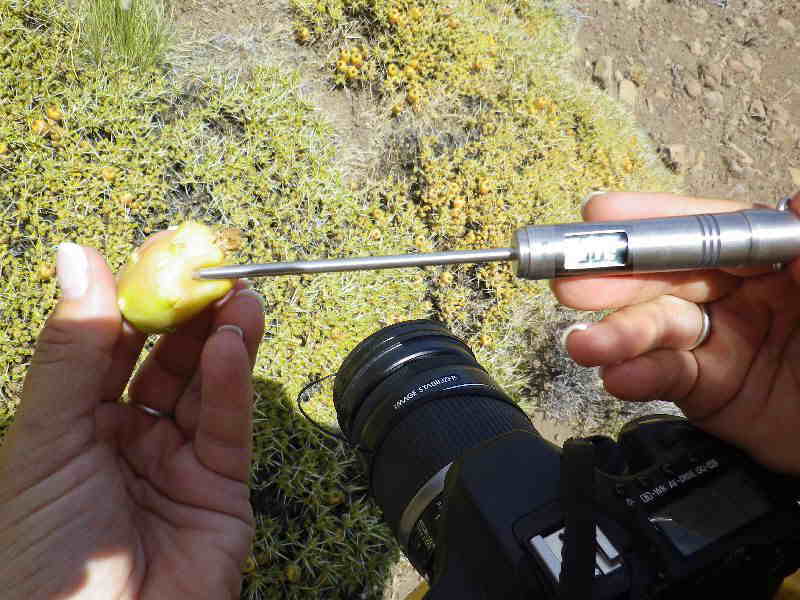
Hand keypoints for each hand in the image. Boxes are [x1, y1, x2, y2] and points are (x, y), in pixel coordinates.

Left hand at [0, 239, 264, 598]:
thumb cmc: (46, 556)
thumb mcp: (46, 440)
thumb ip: (71, 350)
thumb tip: (76, 256)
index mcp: (74, 424)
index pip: (110, 345)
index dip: (132, 297)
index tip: (157, 252)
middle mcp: (126, 437)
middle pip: (165, 359)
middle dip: (188, 313)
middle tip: (210, 267)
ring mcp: (177, 461)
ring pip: (205, 385)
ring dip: (222, 339)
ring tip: (238, 295)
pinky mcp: (221, 487)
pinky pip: (227, 425)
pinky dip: (232, 383)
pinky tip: (233, 346)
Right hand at [553, 191, 799, 473]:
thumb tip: (797, 198)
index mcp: (774, 258)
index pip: (707, 229)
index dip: (654, 221)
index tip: (602, 214)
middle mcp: (739, 292)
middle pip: (667, 276)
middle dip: (617, 280)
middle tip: (570, 285)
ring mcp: (719, 340)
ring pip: (657, 328)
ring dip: (615, 335)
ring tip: (583, 346)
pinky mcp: (706, 388)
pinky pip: (666, 377)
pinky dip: (638, 377)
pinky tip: (617, 378)